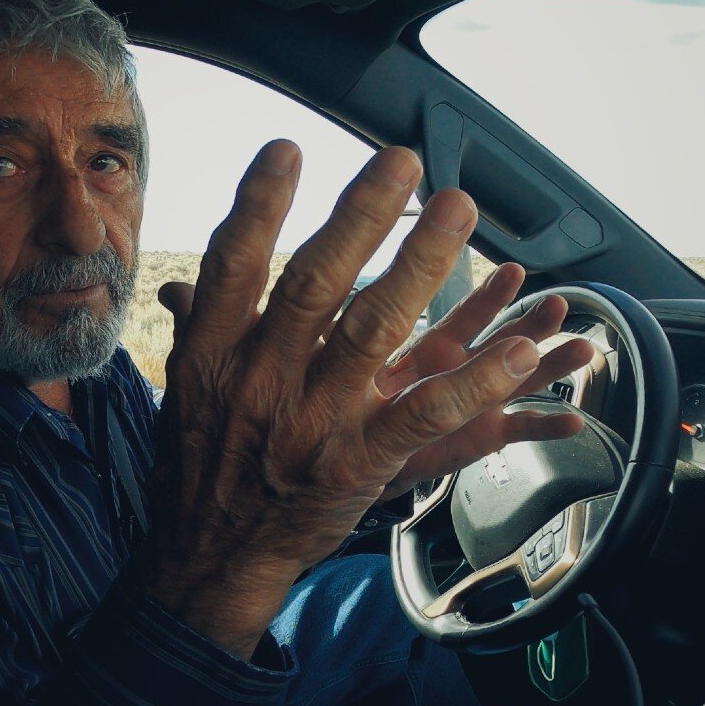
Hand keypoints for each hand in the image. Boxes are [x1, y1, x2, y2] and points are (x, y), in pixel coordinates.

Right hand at [142, 141, 545, 657]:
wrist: (209, 557)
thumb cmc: (199, 460)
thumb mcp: (183, 387)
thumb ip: (200, 323)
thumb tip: (189, 276)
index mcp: (213, 351)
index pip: (233, 262)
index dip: (258, 205)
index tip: (287, 148)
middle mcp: (260, 378)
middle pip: (314, 283)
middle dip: (358, 216)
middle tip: (401, 159)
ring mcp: (312, 422)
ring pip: (372, 331)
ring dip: (420, 266)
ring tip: (456, 210)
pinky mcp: (359, 464)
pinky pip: (427, 415)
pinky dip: (478, 381)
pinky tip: (521, 348)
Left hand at [376, 262, 594, 498]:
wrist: (359, 448)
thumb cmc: (361, 397)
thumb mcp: (364, 359)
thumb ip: (368, 331)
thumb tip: (349, 289)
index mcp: (437, 343)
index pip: (468, 313)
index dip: (489, 294)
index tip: (513, 272)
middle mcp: (465, 365)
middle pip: (506, 338)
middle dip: (532, 323)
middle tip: (557, 305)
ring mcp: (480, 399)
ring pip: (523, 377)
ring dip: (552, 365)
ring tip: (580, 350)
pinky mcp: (485, 434)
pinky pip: (521, 429)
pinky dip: (547, 427)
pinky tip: (573, 422)